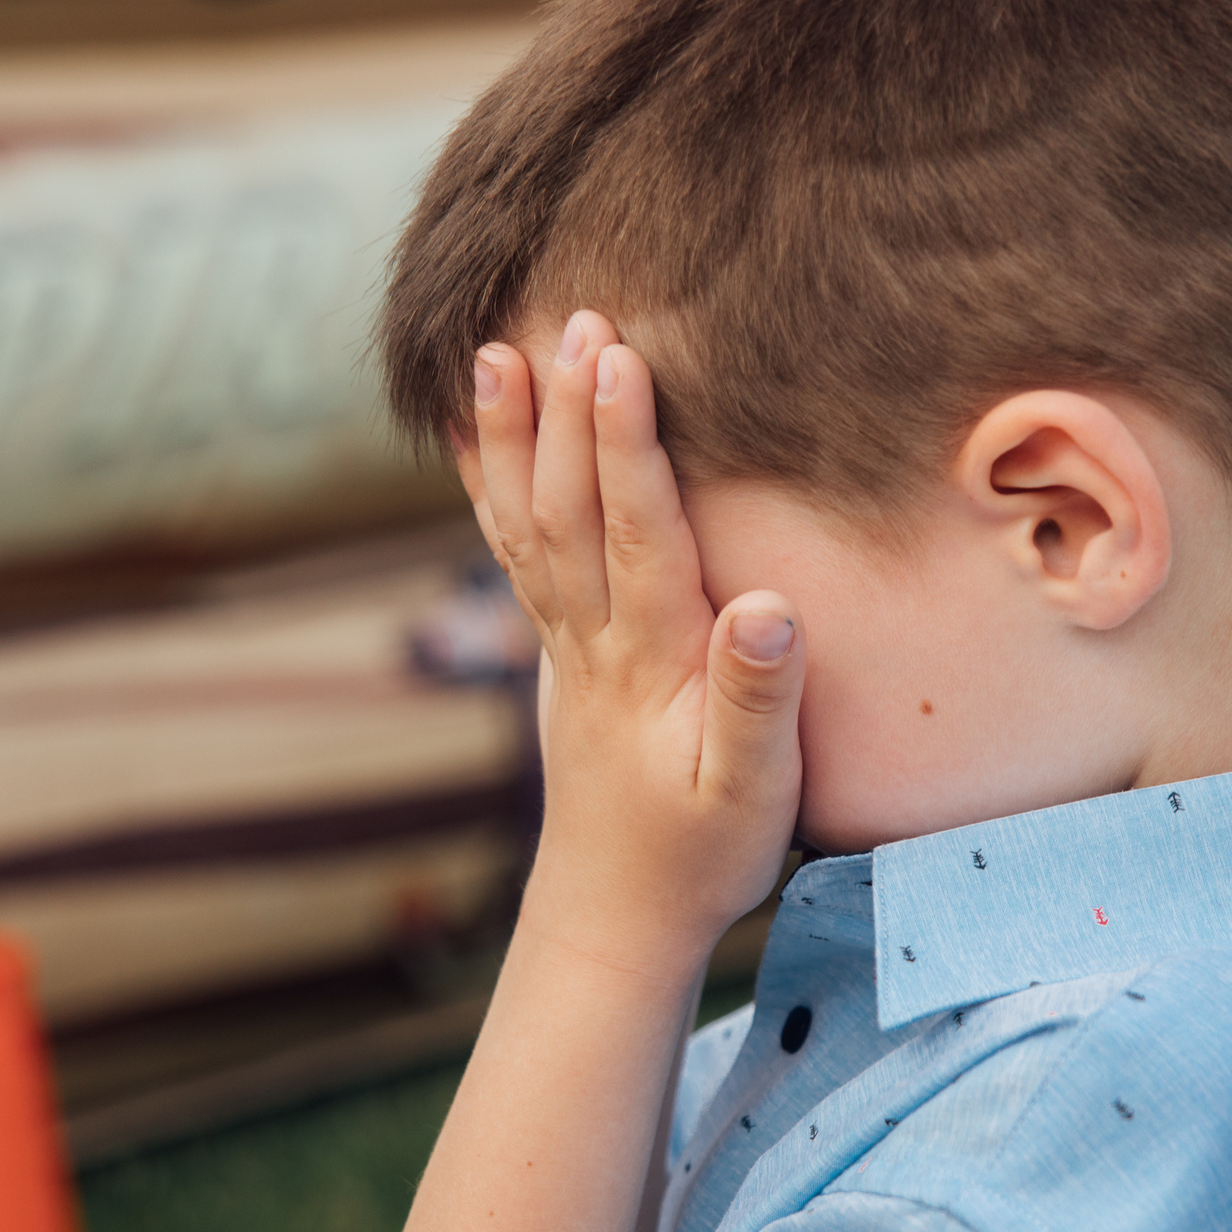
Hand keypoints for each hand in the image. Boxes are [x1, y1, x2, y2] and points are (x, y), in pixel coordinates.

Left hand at [462, 311, 805, 963]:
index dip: (623, 443)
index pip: (636, 533)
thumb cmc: (701, 852)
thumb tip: (764, 607)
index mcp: (651, 662)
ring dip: (509, 438)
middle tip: (570, 316)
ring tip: (489, 353)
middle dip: (568, 412)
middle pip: (570, 510)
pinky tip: (467, 435)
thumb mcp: (753, 792)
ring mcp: (563, 643)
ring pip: (525, 525)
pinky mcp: (555, 650)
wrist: (617, 915)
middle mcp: (593, 641)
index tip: (616, 357)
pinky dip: (484, 488)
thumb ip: (760, 700)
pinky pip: (511, 554)